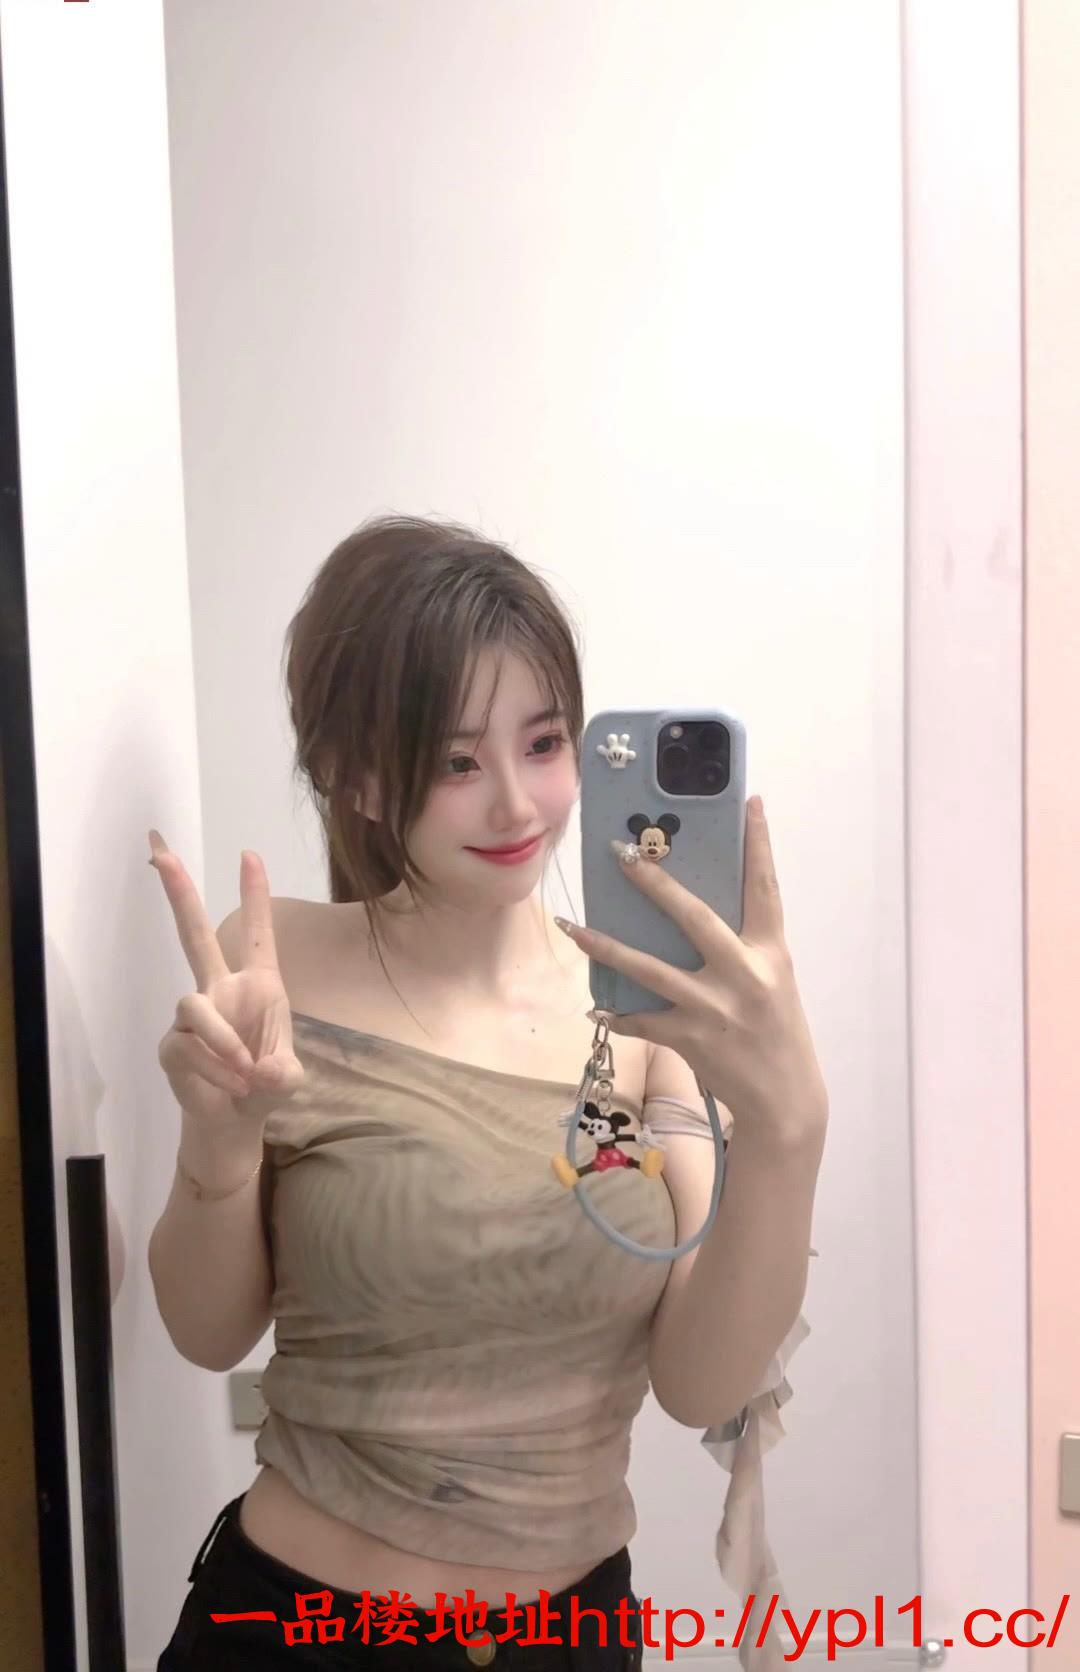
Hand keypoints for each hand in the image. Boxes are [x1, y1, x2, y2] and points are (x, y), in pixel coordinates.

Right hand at [149, 836, 304, 1130]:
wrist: (235, 1120)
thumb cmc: (266, 1084)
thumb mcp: (289, 1079)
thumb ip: (283, 1073)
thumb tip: (259, 1071)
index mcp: (258, 985)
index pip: (258, 934)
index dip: (254, 896)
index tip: (250, 855)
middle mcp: (221, 989)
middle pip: (194, 935)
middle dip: (180, 895)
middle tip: (160, 854)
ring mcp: (193, 1015)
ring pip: (194, 1006)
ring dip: (222, 1042)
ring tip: (246, 1074)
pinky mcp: (172, 1043)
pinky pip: (188, 1046)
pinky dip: (214, 1069)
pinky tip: (231, 1086)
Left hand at [557, 796, 827, 1148]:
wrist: (785, 1100)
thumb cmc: (776, 1033)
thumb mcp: (772, 981)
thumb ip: (741, 947)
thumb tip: (693, 914)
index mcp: (770, 952)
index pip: (765, 888)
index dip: (759, 844)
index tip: (750, 803)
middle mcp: (745, 974)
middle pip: (694, 916)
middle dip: (654, 883)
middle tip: (621, 853)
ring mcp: (715, 1007)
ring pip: (648, 968)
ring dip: (604, 946)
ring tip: (569, 925)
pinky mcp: (691, 1038)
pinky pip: (642, 1020)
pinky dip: (618, 1015)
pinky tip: (596, 1010)